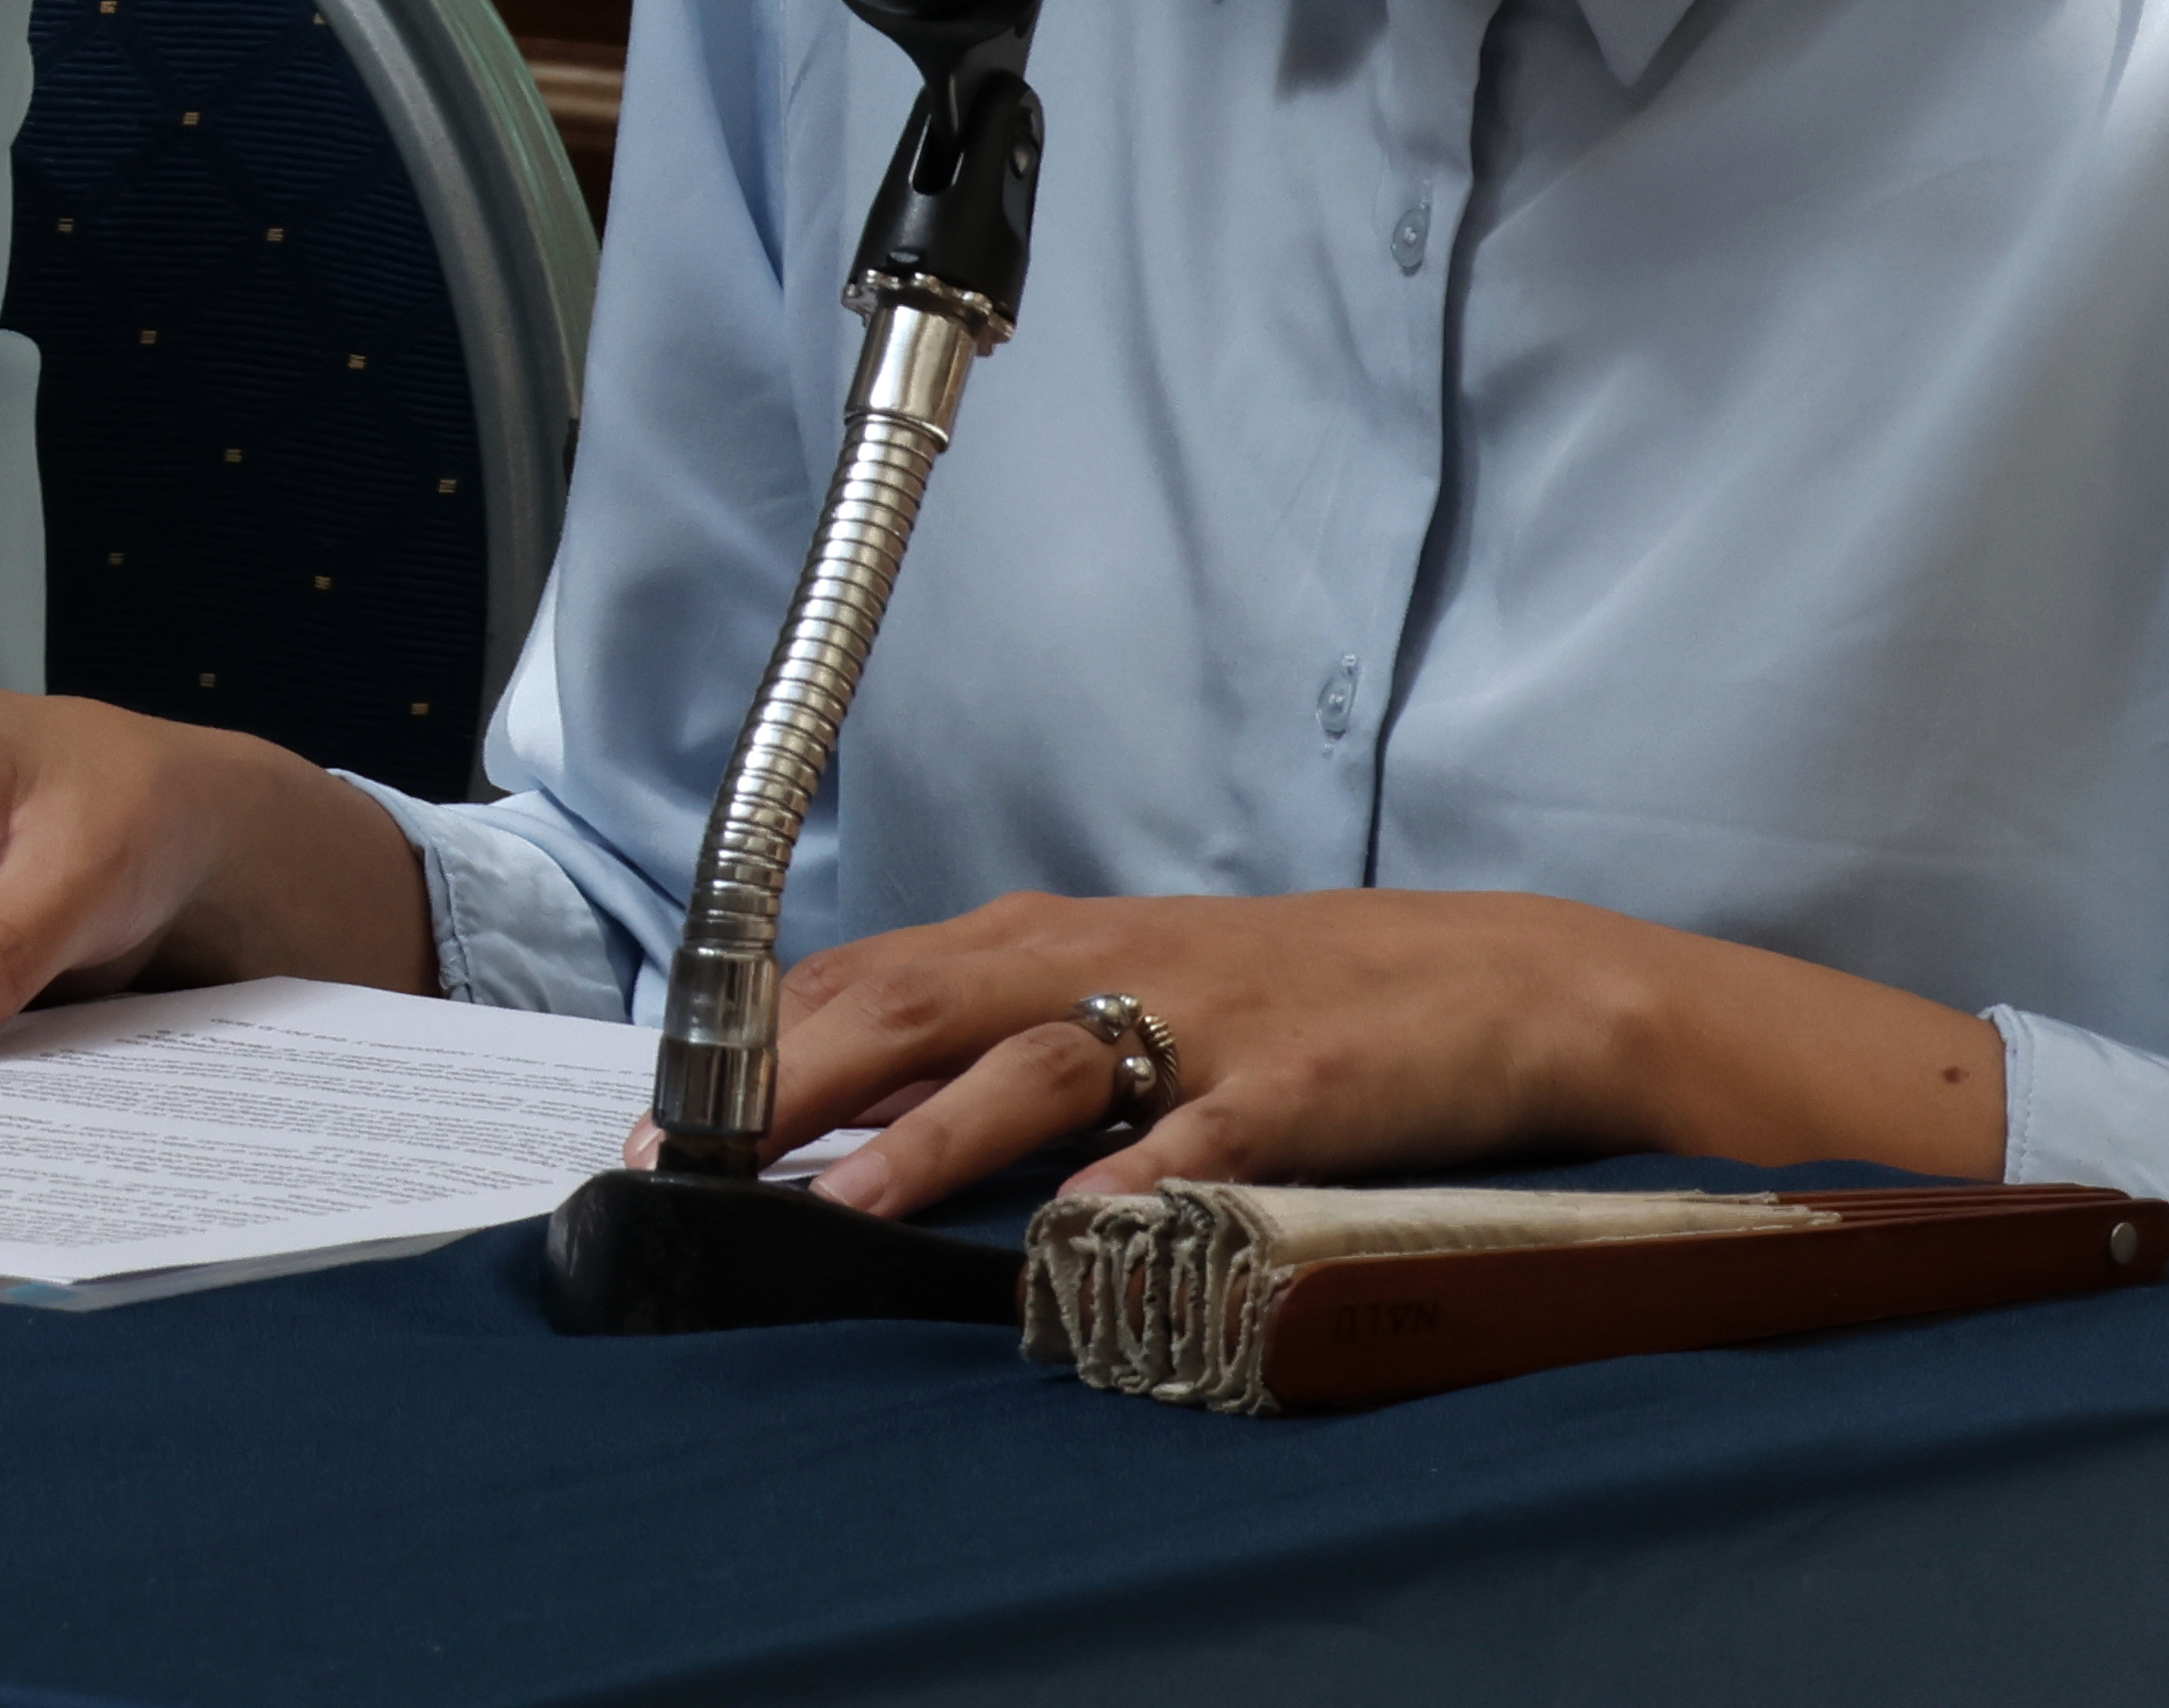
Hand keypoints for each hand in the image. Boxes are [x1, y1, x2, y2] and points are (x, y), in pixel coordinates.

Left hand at [759, 885, 2009, 1223]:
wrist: (1503, 981)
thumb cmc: (1300, 993)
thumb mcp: (1135, 983)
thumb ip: (1006, 1024)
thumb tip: (860, 1087)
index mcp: (1060, 938)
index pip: (876, 969)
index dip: (763, 1032)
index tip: (665, 1107)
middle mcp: (1114, 962)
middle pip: (920, 999)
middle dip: (796, 1076)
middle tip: (696, 1152)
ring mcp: (1205, 1022)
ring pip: (1038, 1064)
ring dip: (932, 1135)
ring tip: (842, 1204)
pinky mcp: (1298, 1087)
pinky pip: (1202, 1138)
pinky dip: (1134, 1178)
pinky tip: (1074, 1230)